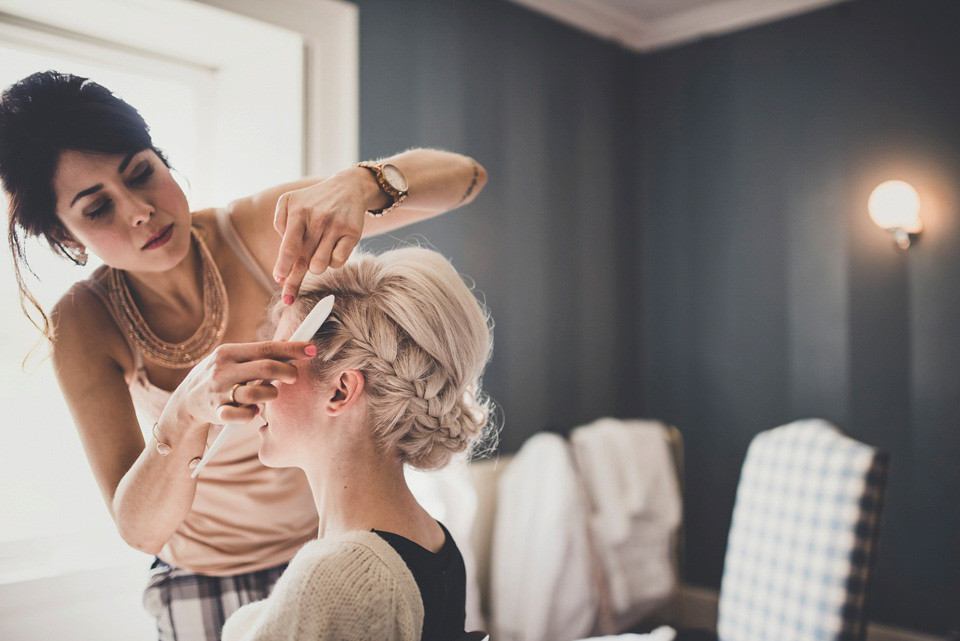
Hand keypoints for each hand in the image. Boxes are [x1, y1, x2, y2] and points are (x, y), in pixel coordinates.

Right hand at [170, 341, 316, 425]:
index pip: (267, 348)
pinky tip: (254, 409)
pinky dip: (253, 413)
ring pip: (257, 393)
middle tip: (295, 377)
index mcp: (229, 352)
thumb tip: (289, 344)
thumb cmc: (219, 376)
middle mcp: (223, 370)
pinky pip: (243, 415)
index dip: (292, 349)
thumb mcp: (232, 359)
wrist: (186, 401)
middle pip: (266, 368)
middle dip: (287, 372)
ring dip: (271, 395)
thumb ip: (258, 354)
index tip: (311, 350)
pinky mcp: (217, 412)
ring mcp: (219, 391)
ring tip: (270, 394)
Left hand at [272, 168, 374, 303]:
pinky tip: (332, 249)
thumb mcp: (290, 201)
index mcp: (298, 212)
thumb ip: (280, 222)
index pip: (289, 246)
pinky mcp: (352, 233)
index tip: (278, 280)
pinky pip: (338, 262)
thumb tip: (283, 251)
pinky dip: (332, 261)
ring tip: (317, 255)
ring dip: (316, 266)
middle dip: (294, 281)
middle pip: (303, 261)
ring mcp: (336, 226)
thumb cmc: (314, 201)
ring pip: (321, 265)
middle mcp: (318, 219)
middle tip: (288, 298)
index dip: (284, 266)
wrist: (348, 188)